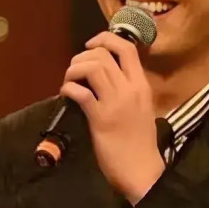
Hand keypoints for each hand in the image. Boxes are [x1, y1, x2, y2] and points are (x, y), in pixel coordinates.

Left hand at [59, 31, 164, 203]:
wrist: (141, 168)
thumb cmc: (140, 141)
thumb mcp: (141, 108)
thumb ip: (128, 90)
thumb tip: (106, 75)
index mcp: (142, 85)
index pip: (127, 48)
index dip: (105, 39)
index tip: (91, 45)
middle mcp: (130, 89)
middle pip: (104, 55)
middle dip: (82, 56)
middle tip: (75, 70)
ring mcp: (116, 103)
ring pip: (92, 68)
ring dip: (74, 70)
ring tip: (69, 81)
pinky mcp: (101, 118)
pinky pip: (81, 93)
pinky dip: (69, 89)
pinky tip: (67, 95)